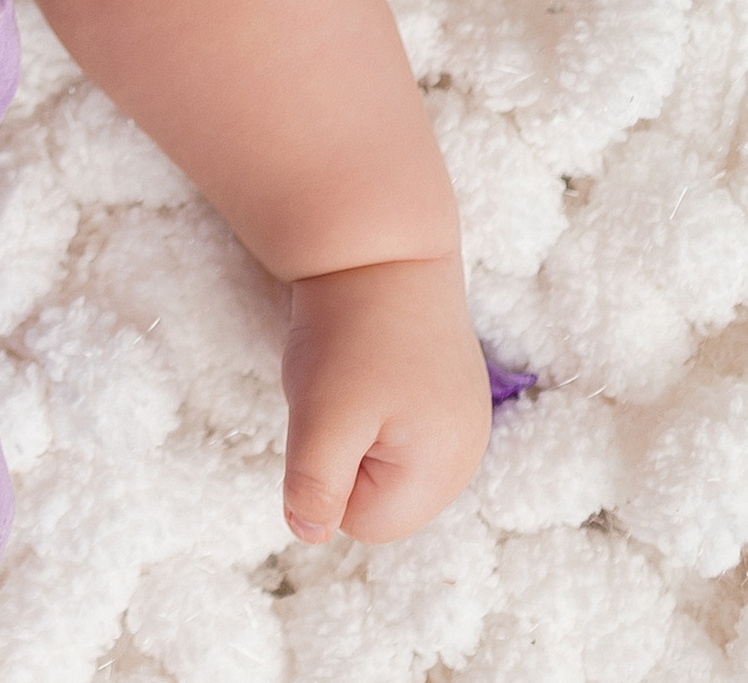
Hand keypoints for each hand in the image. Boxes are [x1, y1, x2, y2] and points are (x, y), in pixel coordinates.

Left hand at [281, 252, 490, 542]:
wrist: (378, 238)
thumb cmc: (349, 329)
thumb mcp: (321, 415)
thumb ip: (315, 487)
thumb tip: (307, 534)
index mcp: (445, 470)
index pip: (364, 523)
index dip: (330, 474)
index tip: (334, 414)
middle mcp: (466, 453)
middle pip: (378, 496)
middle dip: (345, 453)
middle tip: (343, 391)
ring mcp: (461, 419)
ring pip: (382, 459)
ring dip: (355, 426)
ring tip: (358, 373)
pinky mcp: (446, 389)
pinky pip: (394, 426)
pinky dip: (371, 401)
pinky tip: (374, 360)